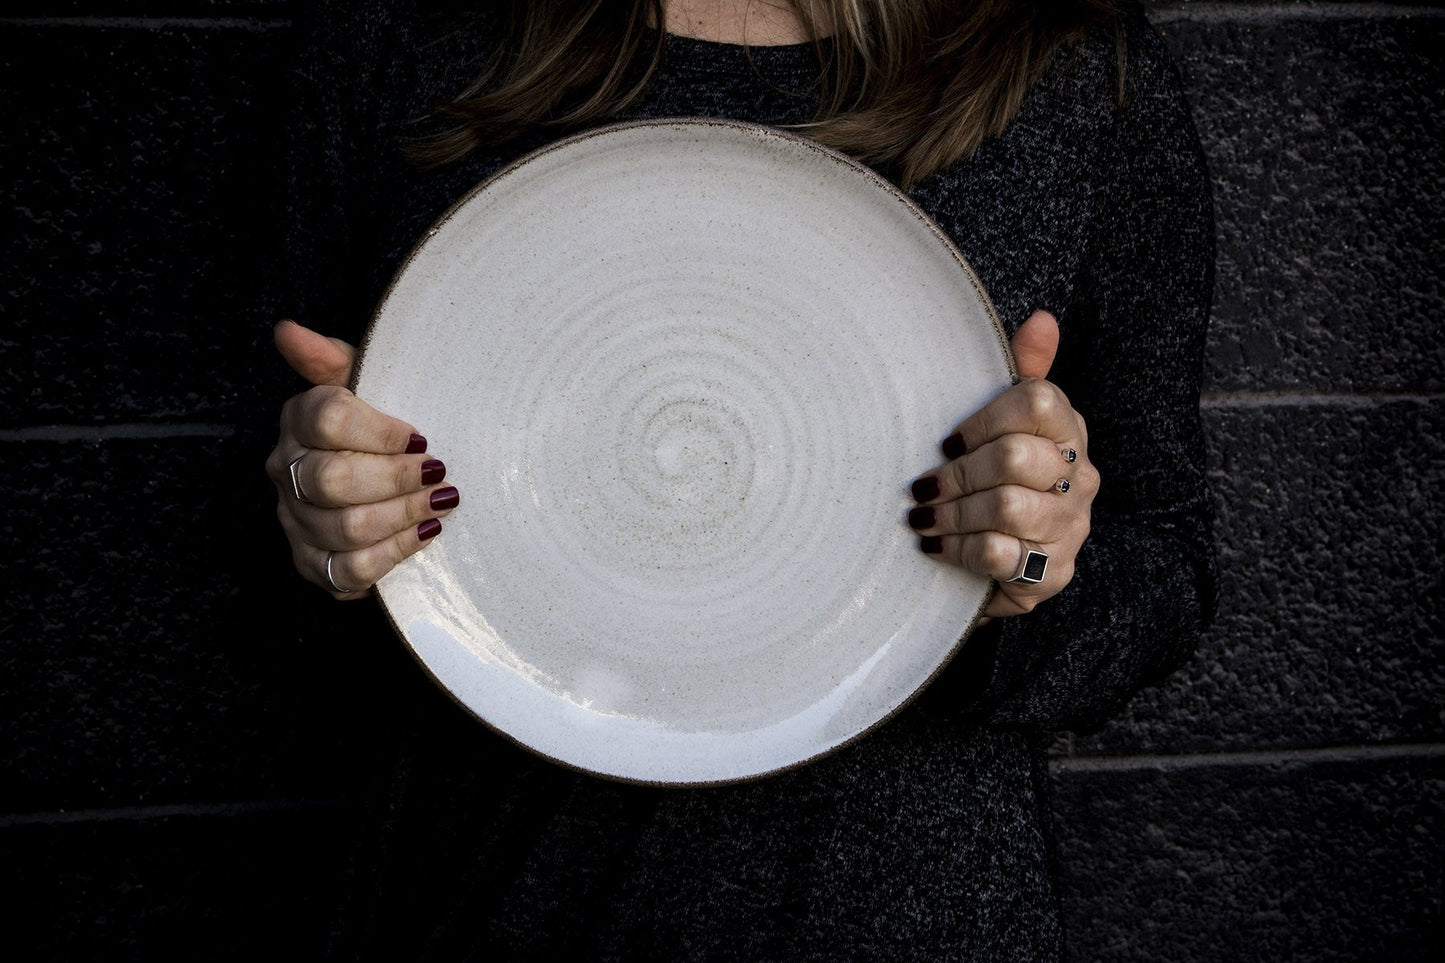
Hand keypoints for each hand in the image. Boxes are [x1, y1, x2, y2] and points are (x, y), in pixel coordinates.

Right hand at [263, 319, 459, 598]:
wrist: (382, 485)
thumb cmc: (378, 428)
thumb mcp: (365, 385)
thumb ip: (332, 358)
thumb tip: (288, 331)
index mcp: (298, 420)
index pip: (326, 420)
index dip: (380, 431)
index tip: (421, 437)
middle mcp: (286, 470)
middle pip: (333, 480)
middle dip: (396, 479)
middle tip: (438, 473)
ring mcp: (295, 520)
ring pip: (345, 528)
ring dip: (403, 516)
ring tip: (440, 503)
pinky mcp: (311, 564)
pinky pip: (348, 571)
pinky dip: (393, 555)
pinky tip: (423, 535)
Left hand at [907, 310, 1097, 617]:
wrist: (1003, 565)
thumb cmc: (999, 482)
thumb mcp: (1006, 425)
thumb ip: (1024, 371)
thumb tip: (1042, 319)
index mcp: (1068, 430)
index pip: (1037, 401)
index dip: (984, 418)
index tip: (948, 439)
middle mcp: (1079, 477)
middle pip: (1014, 457)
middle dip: (958, 473)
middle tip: (924, 485)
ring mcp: (1069, 527)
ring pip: (1007, 507)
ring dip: (953, 513)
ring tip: (923, 516)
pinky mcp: (1050, 572)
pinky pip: (1000, 553)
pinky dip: (959, 549)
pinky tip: (936, 546)